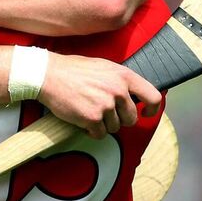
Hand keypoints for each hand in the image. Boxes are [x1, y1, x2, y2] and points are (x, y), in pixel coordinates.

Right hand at [37, 53, 162, 138]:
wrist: (48, 75)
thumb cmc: (73, 70)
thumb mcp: (104, 66)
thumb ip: (120, 80)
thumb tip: (132, 94)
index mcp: (124, 76)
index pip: (153, 96)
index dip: (152, 109)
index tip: (145, 113)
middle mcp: (118, 90)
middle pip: (131, 118)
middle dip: (119, 119)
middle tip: (104, 113)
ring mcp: (106, 105)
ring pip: (115, 128)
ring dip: (103, 125)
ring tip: (89, 112)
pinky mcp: (92, 118)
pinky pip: (100, 134)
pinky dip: (91, 131)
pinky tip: (82, 120)